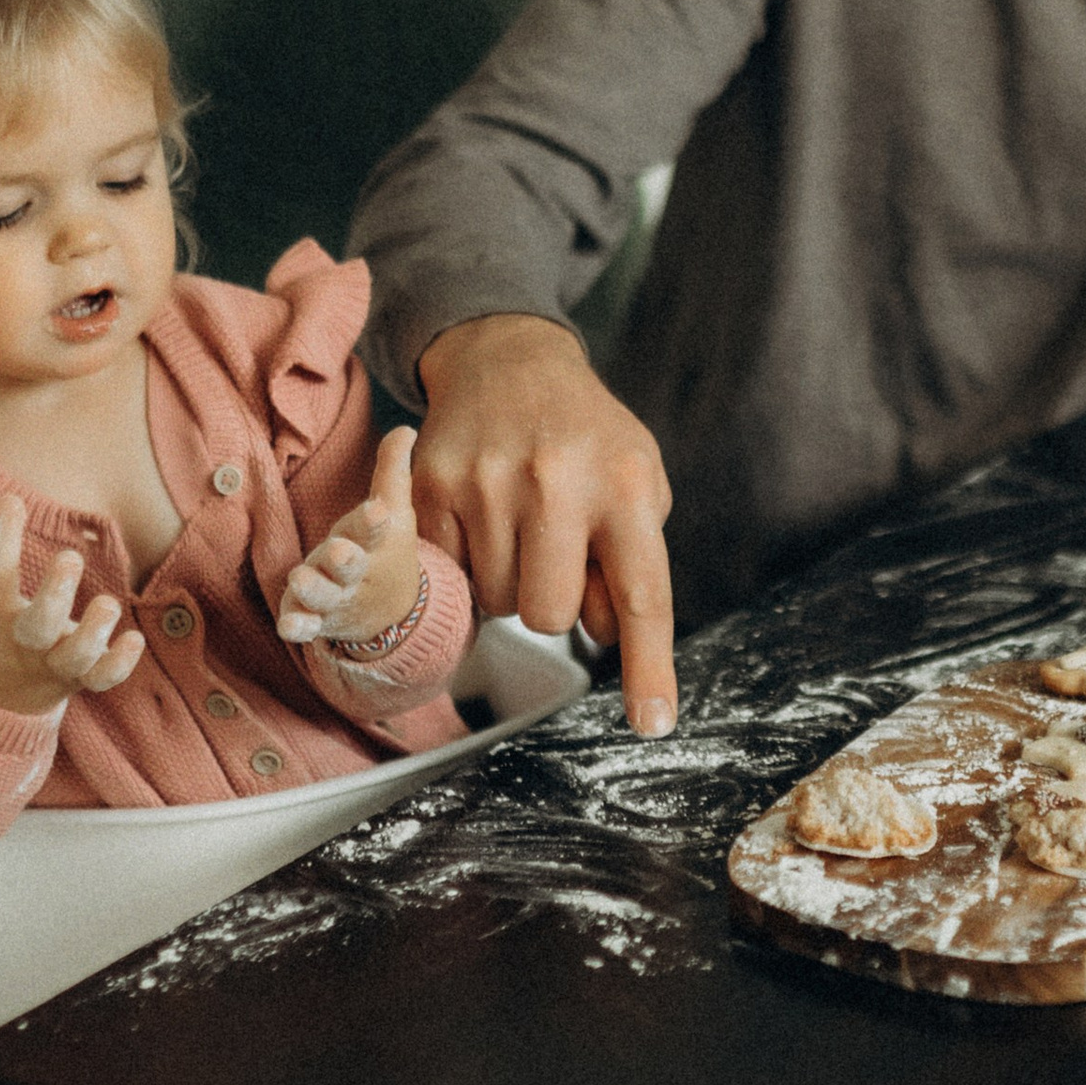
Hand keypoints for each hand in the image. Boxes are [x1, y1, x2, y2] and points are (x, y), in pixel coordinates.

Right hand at [0, 492, 145, 718]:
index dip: (0, 538)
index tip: (11, 499)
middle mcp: (23, 644)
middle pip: (38, 624)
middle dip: (54, 595)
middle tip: (69, 558)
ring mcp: (54, 665)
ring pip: (76, 657)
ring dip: (92, 634)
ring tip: (108, 605)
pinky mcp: (80, 680)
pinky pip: (102, 680)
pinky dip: (118, 666)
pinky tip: (135, 639)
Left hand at [278, 425, 423, 647]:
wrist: (393, 613)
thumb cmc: (385, 550)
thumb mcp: (393, 510)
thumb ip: (393, 470)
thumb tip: (405, 428)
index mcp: (375, 543)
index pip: (375, 529)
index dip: (374, 521)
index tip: (376, 510)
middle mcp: (356, 573)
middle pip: (349, 566)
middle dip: (344, 560)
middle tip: (339, 551)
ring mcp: (336, 599)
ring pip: (323, 596)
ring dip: (314, 590)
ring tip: (300, 579)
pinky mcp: (315, 618)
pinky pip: (306, 625)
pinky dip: (299, 627)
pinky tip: (289, 627)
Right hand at [411, 314, 677, 733]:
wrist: (508, 360)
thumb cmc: (585, 439)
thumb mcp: (635, 486)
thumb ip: (630, 565)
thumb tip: (606, 636)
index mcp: (625, 486)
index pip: (641, 596)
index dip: (648, 668)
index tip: (654, 724)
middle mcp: (557, 481)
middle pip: (549, 615)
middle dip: (551, 603)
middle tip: (551, 555)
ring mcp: (487, 481)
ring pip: (495, 602)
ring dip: (507, 583)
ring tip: (516, 525)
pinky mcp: (431, 483)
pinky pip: (448, 574)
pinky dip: (465, 564)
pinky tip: (478, 518)